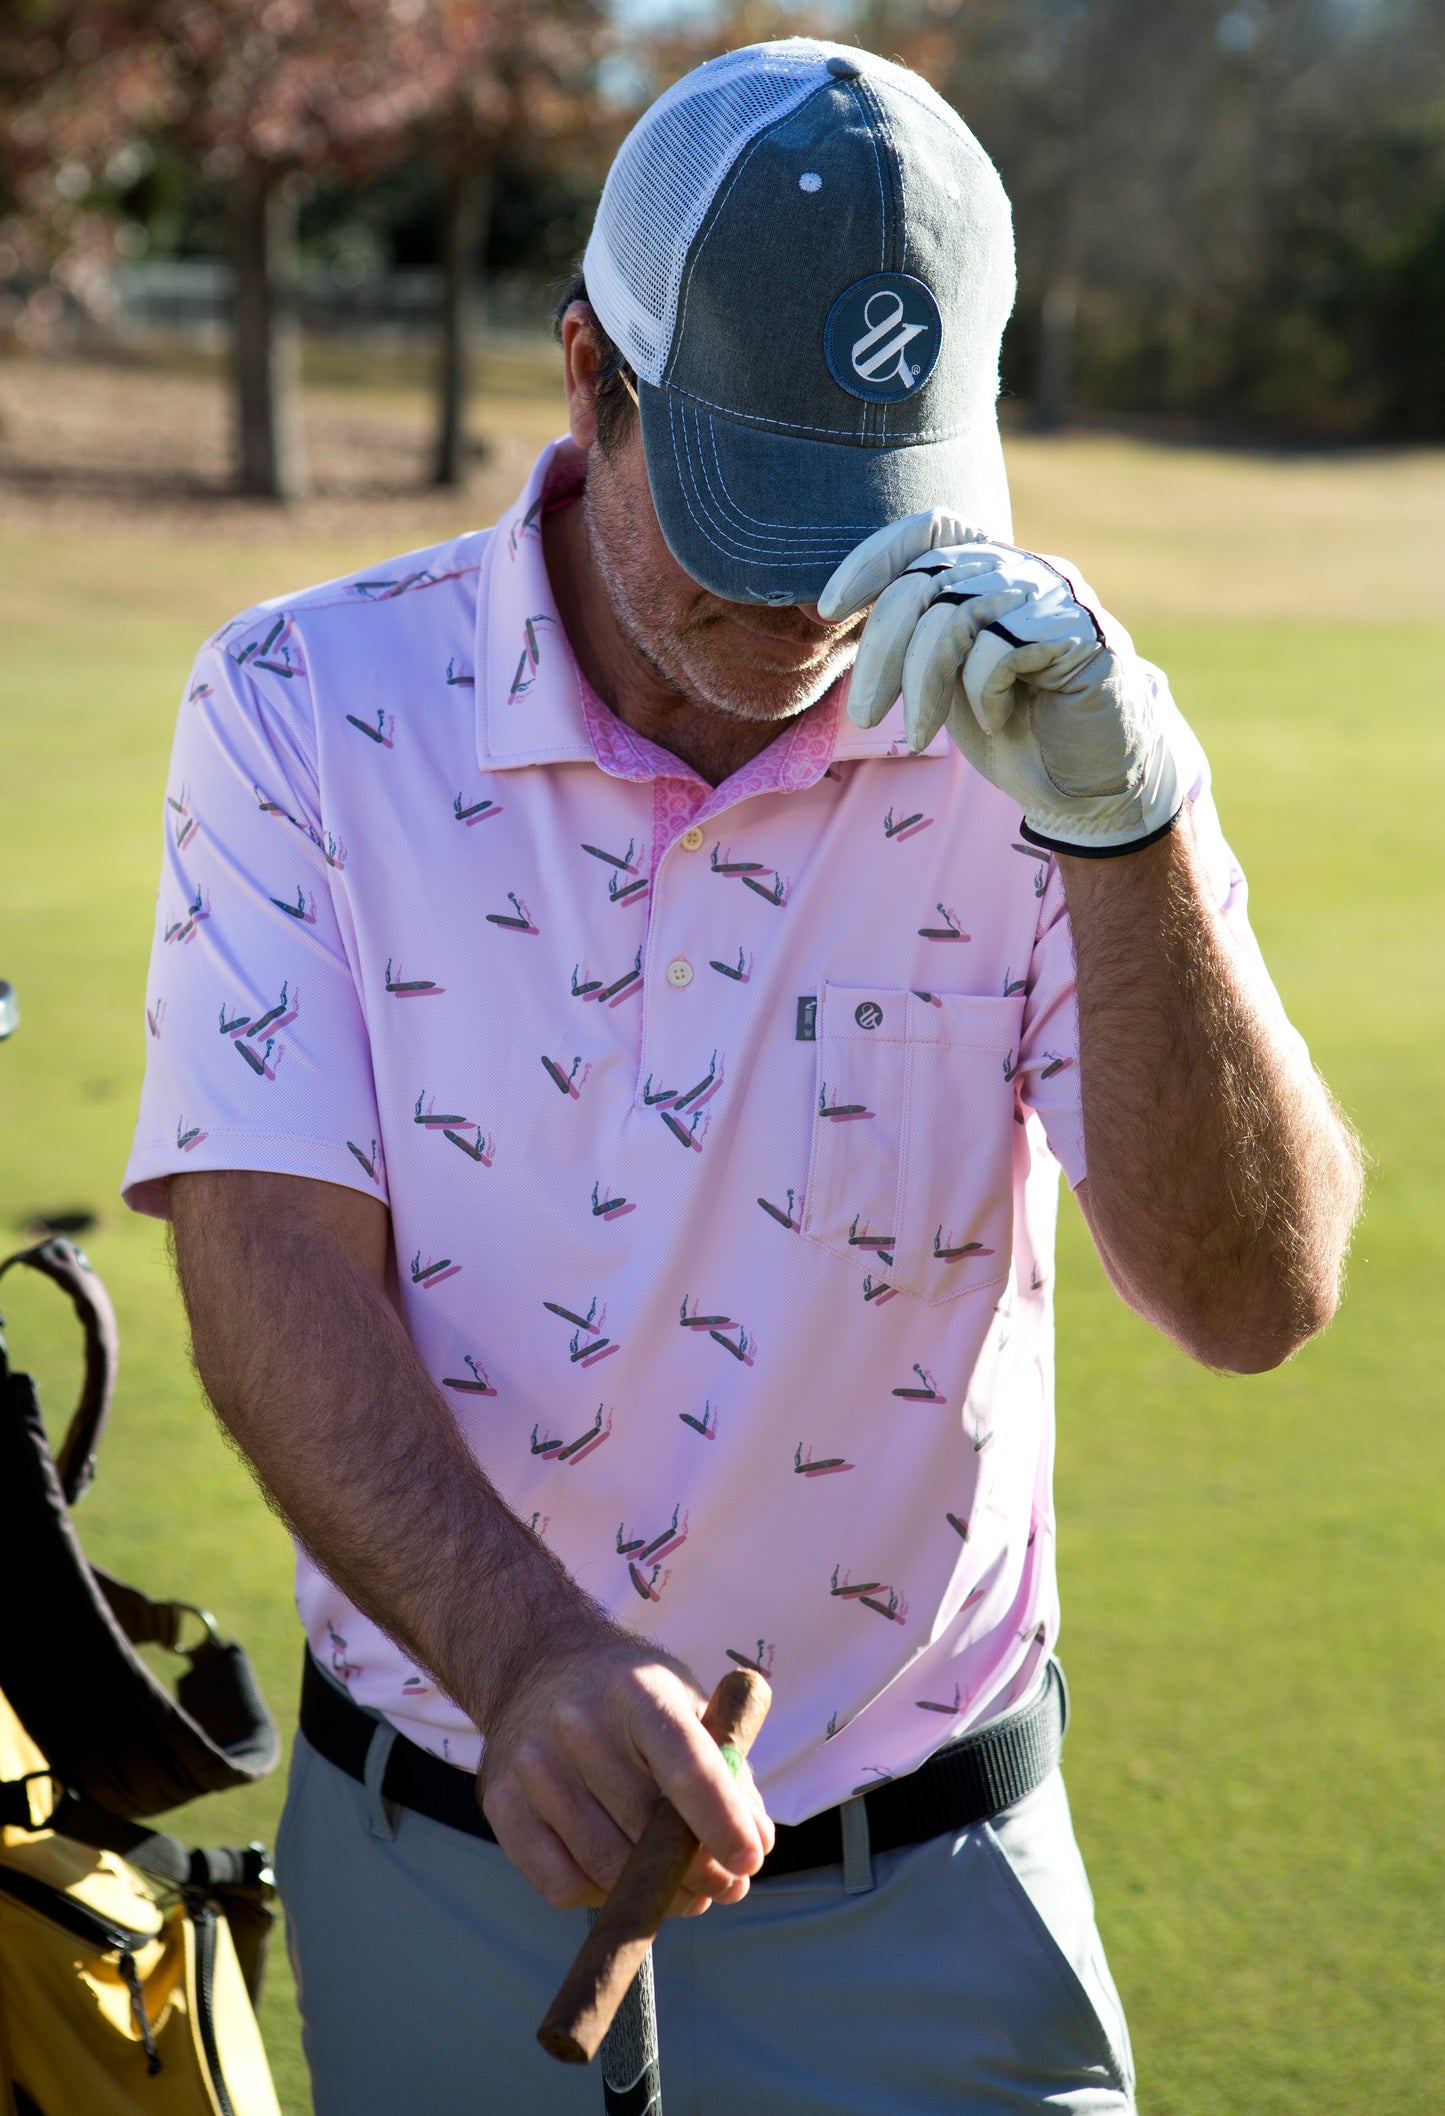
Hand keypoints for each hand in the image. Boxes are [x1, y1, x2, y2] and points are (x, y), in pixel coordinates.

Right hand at [475, 1634, 774, 1915]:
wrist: (537, 1662)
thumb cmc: (630, 1694)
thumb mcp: (686, 1705)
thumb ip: (728, 1773)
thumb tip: (754, 1847)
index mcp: (637, 1691)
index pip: (688, 1767)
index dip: (723, 1824)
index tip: (749, 1863)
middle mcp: (579, 1724)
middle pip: (647, 1831)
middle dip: (698, 1874)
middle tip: (725, 1887)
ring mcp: (534, 1764)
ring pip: (607, 1868)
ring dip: (655, 1896)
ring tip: (683, 1891)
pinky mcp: (500, 1801)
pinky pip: (561, 1884)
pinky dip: (601, 1896)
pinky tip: (621, 1878)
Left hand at [819, 510, 1184, 854]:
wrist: (1086, 785)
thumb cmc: (1013, 729)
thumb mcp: (945, 676)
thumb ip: (912, 634)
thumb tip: (833, 607)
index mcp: (993, 569)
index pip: (930, 528)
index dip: (874, 557)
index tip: (831, 609)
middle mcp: (1026, 569)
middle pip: (928, 579)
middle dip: (881, 651)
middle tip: (864, 714)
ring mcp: (1058, 596)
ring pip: (954, 615)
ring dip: (921, 685)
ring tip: (919, 736)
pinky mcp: (1082, 634)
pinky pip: (998, 651)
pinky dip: (983, 695)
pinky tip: (1000, 719)